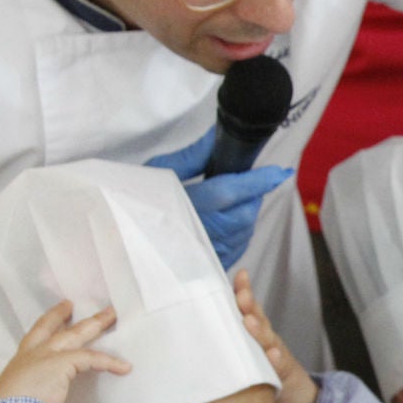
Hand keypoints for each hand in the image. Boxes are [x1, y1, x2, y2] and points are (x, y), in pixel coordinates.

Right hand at [0, 301, 131, 402]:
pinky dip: (109, 362)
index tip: (58, 312)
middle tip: (75, 303)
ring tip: (111, 315)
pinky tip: (124, 367)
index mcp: (19, 364)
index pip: (34, 338)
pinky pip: (92, 358)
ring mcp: (46, 356)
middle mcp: (30, 355)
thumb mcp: (21, 400)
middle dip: (66, 315)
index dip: (47, 323)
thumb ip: (37, 395)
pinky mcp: (62, 362)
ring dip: (95, 324)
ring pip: (76, 334)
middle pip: (52, 328)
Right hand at [146, 128, 292, 267]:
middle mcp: (198, 232)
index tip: (281, 171)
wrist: (121, 236)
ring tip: (231, 203)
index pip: (231, 191)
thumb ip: (194, 155)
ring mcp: (204, 253)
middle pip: (244, 214)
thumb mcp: (159, 171)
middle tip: (246, 185)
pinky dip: (239, 232)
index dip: (258, 181)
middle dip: (252, 197)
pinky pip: (236, 247)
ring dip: (246, 214)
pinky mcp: (207, 265)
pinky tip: (226, 223)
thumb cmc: (137, 199)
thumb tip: (220, 137)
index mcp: (185, 204)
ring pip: (243, 232)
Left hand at [234, 269, 315, 402]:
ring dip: (259, 329)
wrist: (294, 394)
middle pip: (257, 318)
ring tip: (249, 320)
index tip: (240, 274)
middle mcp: (265, 338)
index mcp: (254, 331)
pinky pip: (278, 366)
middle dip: (249, 305)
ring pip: (266, 339)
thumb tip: (192, 326)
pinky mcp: (282, 372)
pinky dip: (275, 359)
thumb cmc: (259, 370)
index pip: (247, 307)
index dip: (243, 290)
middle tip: (241, 294)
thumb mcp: (242, 351)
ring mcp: (275, 353)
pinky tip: (272, 354)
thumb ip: (225, 338)